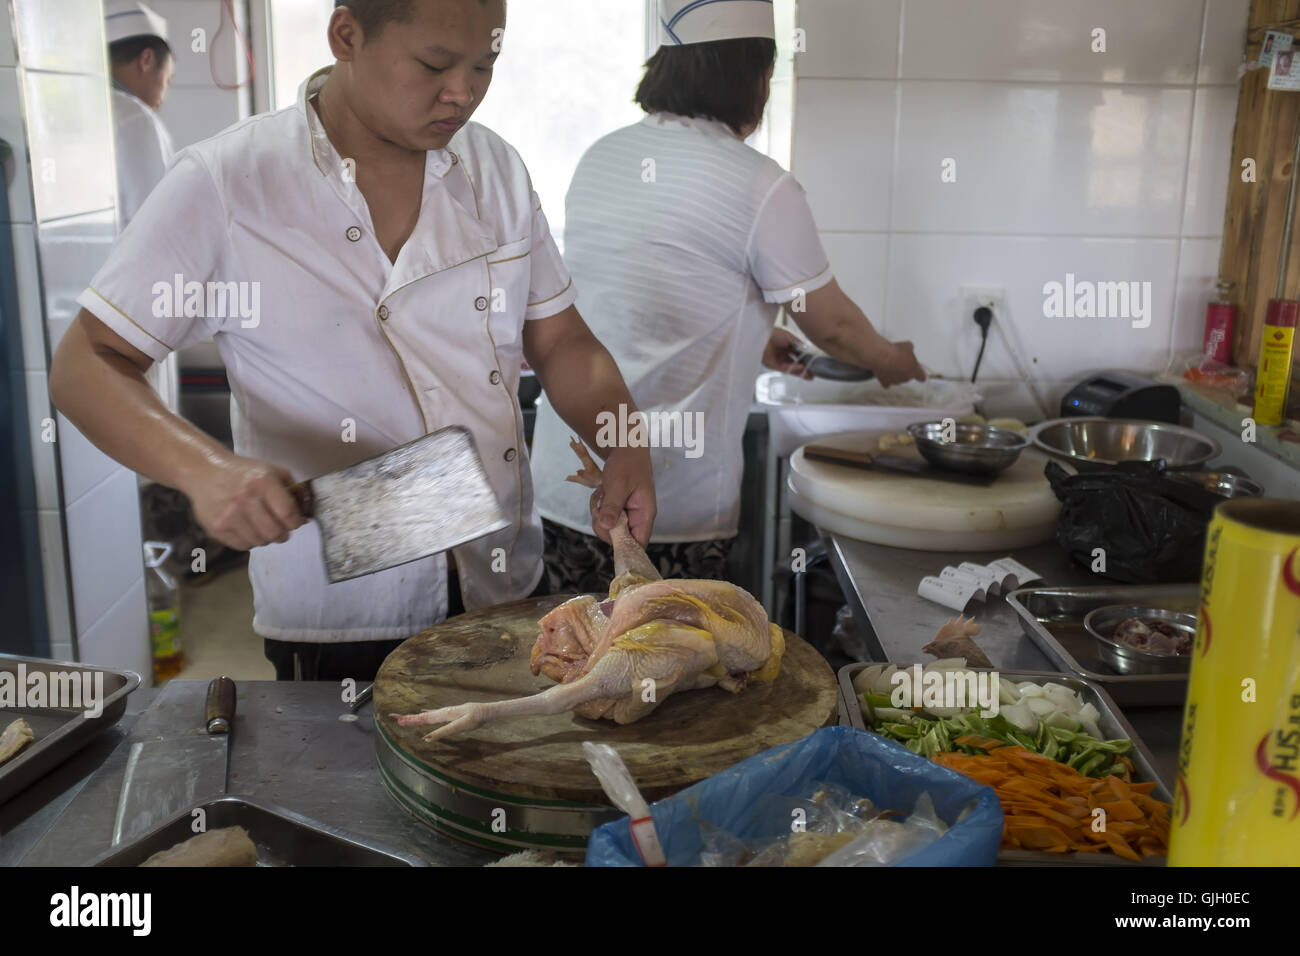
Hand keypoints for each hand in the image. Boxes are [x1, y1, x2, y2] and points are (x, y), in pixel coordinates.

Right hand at [184, 453, 305, 550]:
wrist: (205, 471)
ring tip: (262, 526)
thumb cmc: (244, 473)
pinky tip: (247, 528)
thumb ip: (294, 490)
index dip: (297, 522)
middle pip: (275, 532)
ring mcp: (228, 515)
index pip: (288, 514)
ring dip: (266, 538)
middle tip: (281, 529)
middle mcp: (245, 499)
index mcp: (262, 482)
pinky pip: (242, 546)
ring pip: (260, 542)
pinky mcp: (216, 527)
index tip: (296, 522)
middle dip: (283, 533)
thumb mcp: (273, 471)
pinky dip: (250, 541)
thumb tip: (307, 514)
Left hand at [589, 447, 655, 547]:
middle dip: (604, 524)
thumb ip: (613, 506)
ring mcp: (626, 514)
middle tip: (601, 506)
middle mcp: (637, 517)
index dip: (625, 547)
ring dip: (599, 513)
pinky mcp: (617, 509)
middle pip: (619, 538)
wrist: (625, 448)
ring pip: (608, 527)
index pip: (639, 543)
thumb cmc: (627, 464)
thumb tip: (607, 527)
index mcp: (644, 514)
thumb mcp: (618, 484)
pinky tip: (602, 492)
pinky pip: (603, 517)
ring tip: (603, 493)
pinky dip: (598, 506)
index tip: (609, 536)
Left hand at [762, 327, 811, 378]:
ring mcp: (779, 359)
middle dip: (806, 368)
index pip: (800, 354)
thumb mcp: (791, 337)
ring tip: (809, 374)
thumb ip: (801, 345)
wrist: (760, 336)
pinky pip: (786, 368)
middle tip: (814, 372)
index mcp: (787, 345)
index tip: (815, 362)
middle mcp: (783, 353)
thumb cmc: (772, 332)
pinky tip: (801, 368)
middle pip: (797, 363)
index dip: (807, 359)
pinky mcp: (774, 365)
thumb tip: (810, 350)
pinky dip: (794, 369)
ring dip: (801, 371)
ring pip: (792, 368)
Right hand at [873, 341, 925, 386]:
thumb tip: (908, 347)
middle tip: (901, 362)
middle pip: (908, 377)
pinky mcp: (885, 382)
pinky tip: (884, 373)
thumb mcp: (907, 345)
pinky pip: (887, 383)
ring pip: (898, 380)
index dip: (920, 374)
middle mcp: (906, 378)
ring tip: (891, 364)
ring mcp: (896, 381)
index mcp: (915, 370)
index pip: (922, 377)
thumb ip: (910, 349)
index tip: (919, 372)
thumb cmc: (896, 352)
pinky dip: (886, 379)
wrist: (882, 357)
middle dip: (905, 370)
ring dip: (896, 374)